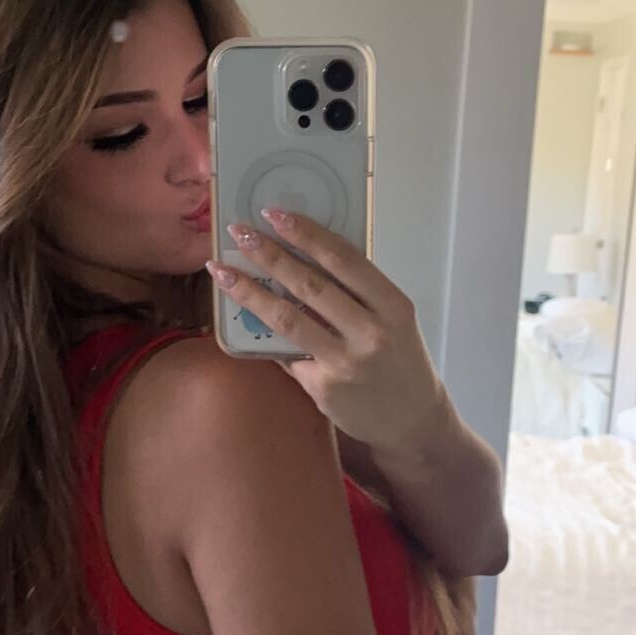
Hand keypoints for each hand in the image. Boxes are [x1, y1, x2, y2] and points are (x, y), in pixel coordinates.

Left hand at [207, 207, 444, 459]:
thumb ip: (358, 292)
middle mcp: (371, 332)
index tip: (275, 213)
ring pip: (287, 318)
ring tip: (222, 271)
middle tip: (239, 232)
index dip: (307, 233)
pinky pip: (286, 353)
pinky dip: (264, 334)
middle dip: (269, 254)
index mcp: (393, 305)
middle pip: (310, 285)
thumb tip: (304, 254)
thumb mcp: (394, 319)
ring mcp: (345, 362)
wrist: (413, 421)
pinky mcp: (323, 388)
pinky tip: (242, 318)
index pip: (344, 259)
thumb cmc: (400, 359)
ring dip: (249, 292)